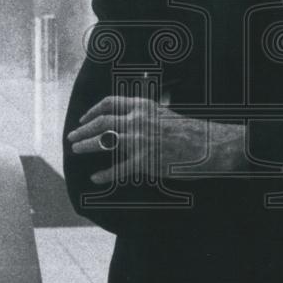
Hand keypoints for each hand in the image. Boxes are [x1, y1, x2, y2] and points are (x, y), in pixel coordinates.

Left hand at [67, 95, 240, 183]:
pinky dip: (104, 175)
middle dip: (83, 130)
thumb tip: (128, 118)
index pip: (110, 103)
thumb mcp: (165, 113)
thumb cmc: (189, 131)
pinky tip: (95, 178)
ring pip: (104, 142)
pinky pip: (118, 169)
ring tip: (76, 150)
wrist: (210, 145)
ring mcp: (141, 141)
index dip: (92, 111)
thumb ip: (145, 114)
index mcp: (143, 106)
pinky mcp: (146, 161)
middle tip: (72, 137)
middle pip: (102, 122)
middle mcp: (138, 120)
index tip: (83, 119)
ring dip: (86, 146)